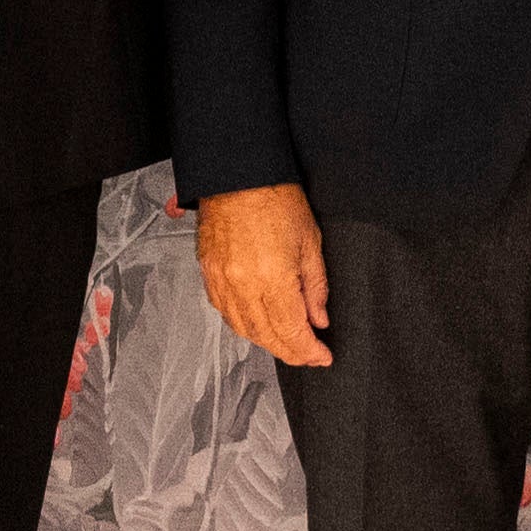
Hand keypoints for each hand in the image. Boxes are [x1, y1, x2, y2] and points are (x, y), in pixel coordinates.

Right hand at [194, 180, 332, 367]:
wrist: (238, 173)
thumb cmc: (275, 198)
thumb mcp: (310, 243)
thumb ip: (315, 288)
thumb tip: (318, 319)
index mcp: (272, 278)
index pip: (292, 332)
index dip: (309, 351)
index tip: (322, 357)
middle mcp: (242, 285)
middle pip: (267, 337)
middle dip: (290, 352)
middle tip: (308, 355)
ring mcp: (221, 281)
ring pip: (243, 329)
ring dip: (266, 341)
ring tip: (286, 342)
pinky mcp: (208, 273)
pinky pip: (224, 311)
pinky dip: (243, 324)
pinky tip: (258, 323)